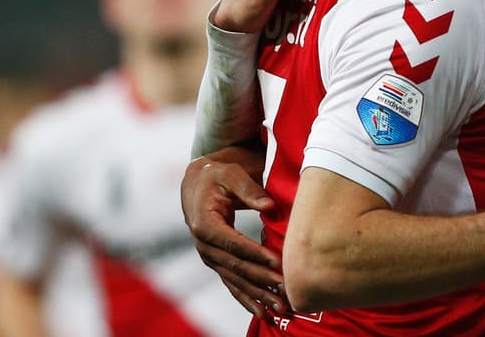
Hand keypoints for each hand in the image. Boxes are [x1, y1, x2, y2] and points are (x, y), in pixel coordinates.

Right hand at [181, 146, 288, 317]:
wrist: (198, 181)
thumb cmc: (218, 174)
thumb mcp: (231, 173)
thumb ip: (249, 188)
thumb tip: (269, 205)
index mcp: (205, 224)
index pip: (233, 243)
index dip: (255, 254)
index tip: (278, 263)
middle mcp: (204, 245)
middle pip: (236, 267)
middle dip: (262, 281)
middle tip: (286, 292)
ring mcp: (210, 256)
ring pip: (236, 280)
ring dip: (257, 296)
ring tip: (280, 309)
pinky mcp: (217, 261)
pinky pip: (232, 283)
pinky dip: (247, 298)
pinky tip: (262, 311)